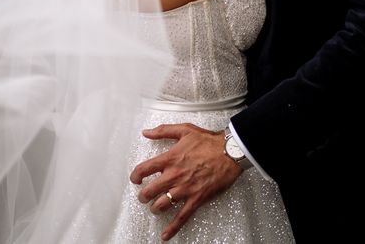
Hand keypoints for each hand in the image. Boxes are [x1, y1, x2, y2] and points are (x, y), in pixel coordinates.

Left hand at [129, 124, 240, 240]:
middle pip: (150, 190)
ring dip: (154, 208)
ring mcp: (185, 189)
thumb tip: (146, 132)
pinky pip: (182, 216)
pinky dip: (172, 227)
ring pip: (162, 204)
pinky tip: (165, 234)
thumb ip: (163, 131)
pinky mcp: (196, 199)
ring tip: (154, 207)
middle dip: (143, 195)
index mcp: (170, 158)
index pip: (144, 169)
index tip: (135, 179)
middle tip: (143, 196)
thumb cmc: (208, 141)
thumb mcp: (184, 130)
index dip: (136, 176)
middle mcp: (174, 175)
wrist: (229, 153)